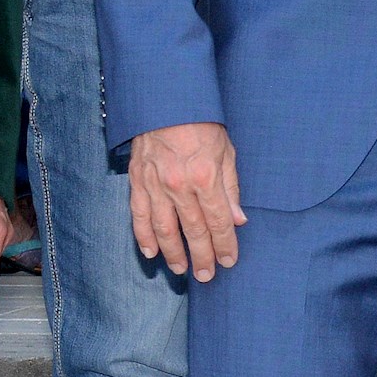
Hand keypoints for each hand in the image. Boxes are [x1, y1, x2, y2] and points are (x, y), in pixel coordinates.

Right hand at [127, 120, 244, 279]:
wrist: (166, 101)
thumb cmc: (201, 124)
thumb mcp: (226, 152)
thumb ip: (231, 189)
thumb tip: (238, 220)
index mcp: (206, 177)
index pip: (218, 222)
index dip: (225, 245)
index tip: (229, 260)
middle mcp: (180, 186)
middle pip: (193, 231)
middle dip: (202, 257)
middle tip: (206, 276)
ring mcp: (155, 185)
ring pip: (164, 230)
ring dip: (173, 253)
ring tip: (181, 269)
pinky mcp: (137, 181)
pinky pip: (139, 216)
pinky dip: (144, 237)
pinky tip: (151, 253)